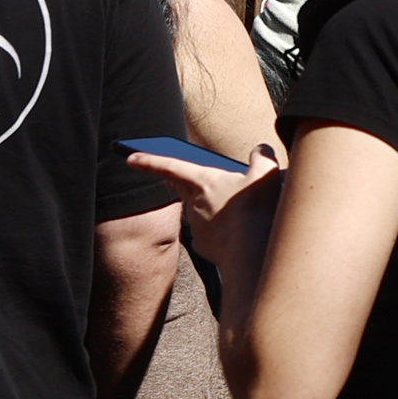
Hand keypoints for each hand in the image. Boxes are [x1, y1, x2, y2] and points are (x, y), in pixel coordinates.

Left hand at [132, 139, 281, 260]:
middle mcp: (194, 201)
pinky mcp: (202, 243)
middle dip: (174, 181)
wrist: (248, 249)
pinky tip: (232, 231)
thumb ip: (262, 157)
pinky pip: (206, 232)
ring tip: (227, 208)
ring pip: (195, 210)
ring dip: (205, 206)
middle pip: (179, 188)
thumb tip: (260, 149)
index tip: (131, 157)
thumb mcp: (266, 174)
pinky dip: (216, 229)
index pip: (170, 166)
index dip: (150, 160)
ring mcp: (196, 224)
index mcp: (204, 180)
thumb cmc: (253, 209)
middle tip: (171, 179)